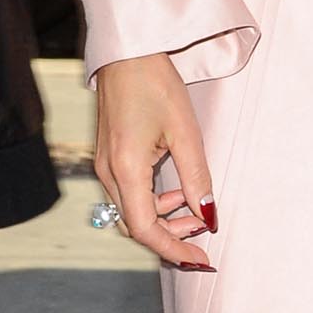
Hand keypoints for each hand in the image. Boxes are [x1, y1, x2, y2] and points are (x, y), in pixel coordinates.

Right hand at [92, 52, 216, 269]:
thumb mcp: (185, 132)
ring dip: (163, 218)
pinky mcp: (109, 156)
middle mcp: (108, 172)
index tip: (199, 260)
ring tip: (194, 210)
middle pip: (135, 224)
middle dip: (170, 235)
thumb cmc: (155, 84)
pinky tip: (176, 192)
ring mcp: (104, 164)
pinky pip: (128, 193)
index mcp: (126, 169)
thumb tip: (207, 216)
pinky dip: (153, 202)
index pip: (145, 229)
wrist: (127, 52)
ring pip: (131, 210)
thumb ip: (196, 178)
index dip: (172, 249)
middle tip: (203, 231)